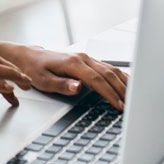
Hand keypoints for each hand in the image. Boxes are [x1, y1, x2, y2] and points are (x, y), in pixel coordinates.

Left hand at [11, 46, 128, 109]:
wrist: (28, 56)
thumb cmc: (33, 69)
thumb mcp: (42, 81)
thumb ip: (61, 85)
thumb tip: (78, 87)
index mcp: (72, 63)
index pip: (97, 80)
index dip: (110, 93)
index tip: (119, 106)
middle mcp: (82, 58)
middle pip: (108, 74)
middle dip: (122, 90)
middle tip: (132, 107)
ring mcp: (86, 58)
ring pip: (111, 69)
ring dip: (124, 83)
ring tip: (135, 99)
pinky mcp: (88, 61)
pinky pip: (108, 68)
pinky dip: (120, 76)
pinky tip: (128, 85)